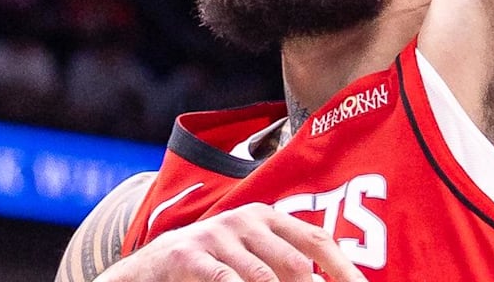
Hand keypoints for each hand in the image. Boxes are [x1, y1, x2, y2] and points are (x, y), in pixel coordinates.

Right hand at [94, 202, 367, 281]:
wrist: (150, 266)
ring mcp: (217, 236)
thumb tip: (328, 278)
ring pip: (263, 276)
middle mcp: (245, 220)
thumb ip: (285, 261)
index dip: (342, 267)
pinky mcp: (189, 255)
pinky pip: (224, 279)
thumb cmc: (213, 264)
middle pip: (295, 262)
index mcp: (267, 217)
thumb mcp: (250, 254)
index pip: (315, 238)